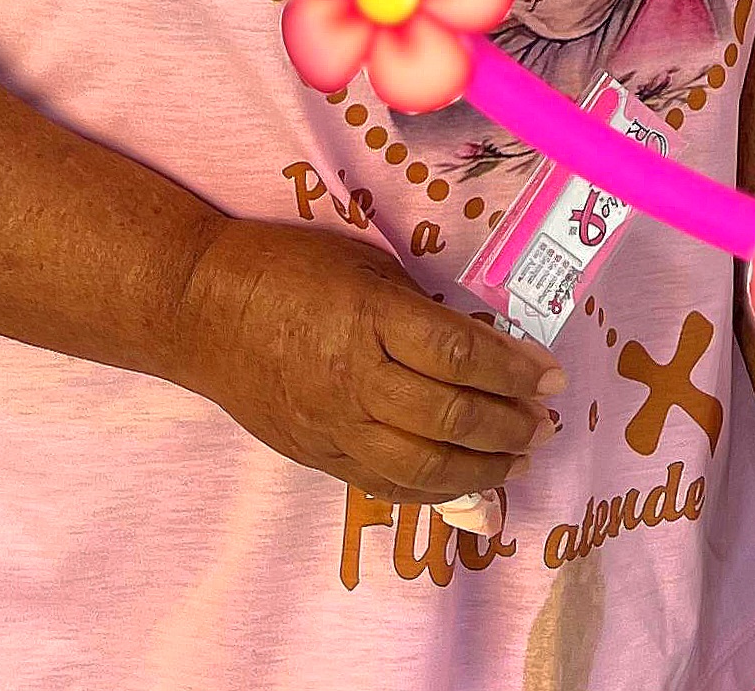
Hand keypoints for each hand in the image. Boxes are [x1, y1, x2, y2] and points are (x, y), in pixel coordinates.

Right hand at [168, 214, 562, 510]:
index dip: (517, 371)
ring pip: (424, 466)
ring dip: (483, 468)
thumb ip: (419, 309)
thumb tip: (481, 345)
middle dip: (511, 425)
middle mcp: (355, 378)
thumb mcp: (364, 266)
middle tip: (545, 420)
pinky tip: (465, 480)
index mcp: (371, 317)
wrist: (201, 309)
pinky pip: (386, 484)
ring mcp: (334, 425)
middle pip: (452, 416)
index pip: (462, 355)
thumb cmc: (288, 270)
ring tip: (518, 457)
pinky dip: (434, 489)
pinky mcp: (316, 456)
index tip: (553, 377)